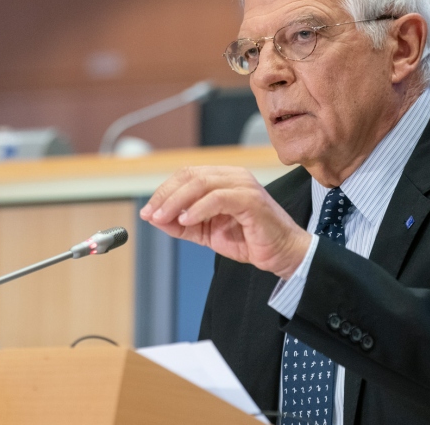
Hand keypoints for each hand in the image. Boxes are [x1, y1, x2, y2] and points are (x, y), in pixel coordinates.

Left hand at [139, 166, 311, 278]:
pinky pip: (218, 198)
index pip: (186, 175)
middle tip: (151, 214)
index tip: (148, 211)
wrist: (281, 254)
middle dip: (165, 196)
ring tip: (162, 218)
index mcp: (222, 179)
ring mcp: (243, 185)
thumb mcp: (206, 232)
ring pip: (201, 183)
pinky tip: (186, 220)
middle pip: (190, 176)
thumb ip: (182, 224)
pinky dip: (198, 208)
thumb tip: (154, 218)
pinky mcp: (251, 200)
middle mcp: (232, 176)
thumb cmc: (249, 239)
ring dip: (176, 202)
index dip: (164, 191)